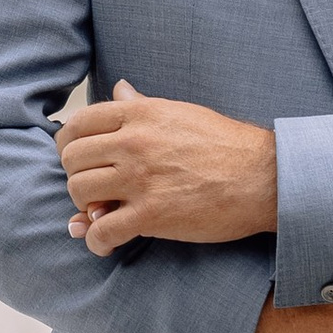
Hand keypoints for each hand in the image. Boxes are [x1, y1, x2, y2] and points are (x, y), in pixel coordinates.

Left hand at [58, 82, 278, 248]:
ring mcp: (140, 178)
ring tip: (101, 215)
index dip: (68, 144)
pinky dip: (97, 242)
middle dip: (76, 177)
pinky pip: (101, 231)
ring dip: (84, 208)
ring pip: (79, 192)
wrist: (264, 177)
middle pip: (71, 159)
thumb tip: (120, 88)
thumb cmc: (226, 144)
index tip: (76, 159)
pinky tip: (107, 243)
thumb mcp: (180, 113)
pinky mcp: (151, 214)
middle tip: (93, 190)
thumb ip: (141, 105)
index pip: (78, 124)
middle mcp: (134, 142)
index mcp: (139, 114)